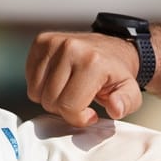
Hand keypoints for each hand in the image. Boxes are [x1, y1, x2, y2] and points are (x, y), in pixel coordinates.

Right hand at [25, 31, 143, 124]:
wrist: (112, 48)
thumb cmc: (116, 73)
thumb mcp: (130, 92)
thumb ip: (126, 103)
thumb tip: (115, 108)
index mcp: (92, 62)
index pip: (68, 106)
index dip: (78, 118)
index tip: (89, 114)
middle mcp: (70, 48)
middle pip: (50, 101)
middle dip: (64, 109)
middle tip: (79, 101)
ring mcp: (53, 43)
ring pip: (36, 92)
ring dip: (51, 98)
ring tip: (69, 91)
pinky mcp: (41, 41)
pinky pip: (29, 78)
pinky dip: (42, 86)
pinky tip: (58, 81)